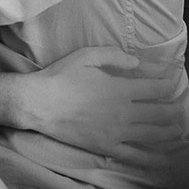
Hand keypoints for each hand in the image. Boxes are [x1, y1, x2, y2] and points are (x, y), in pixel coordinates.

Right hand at [22, 46, 184, 154]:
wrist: (39, 104)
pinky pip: (136, 155)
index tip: (172, 84)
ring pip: (155, 134)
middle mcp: (125, 112)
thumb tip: (137, 62)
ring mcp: (118, 131)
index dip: (168, 85)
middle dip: (174, 109)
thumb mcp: (84, 56)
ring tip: (176, 128)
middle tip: (179, 108)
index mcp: (120, 88)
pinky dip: (153, 157)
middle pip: (161, 113)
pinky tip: (162, 156)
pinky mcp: (108, 146)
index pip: (156, 89)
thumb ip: (113, 56)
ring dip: (170, 130)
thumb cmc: (60, 77)